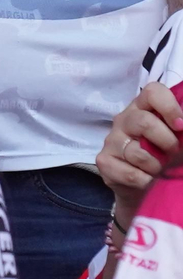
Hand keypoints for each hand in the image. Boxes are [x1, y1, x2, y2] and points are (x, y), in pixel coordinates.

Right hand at [101, 81, 182, 197]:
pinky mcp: (104, 161)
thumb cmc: (163, 156)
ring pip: (138, 152)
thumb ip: (182, 131)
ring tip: (158, 170)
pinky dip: (145, 181)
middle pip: (143, 121)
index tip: (181, 126)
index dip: (169, 107)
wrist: (143, 186)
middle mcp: (124, 120)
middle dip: (167, 142)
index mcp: (143, 108)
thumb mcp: (176, 140)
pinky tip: (146, 180)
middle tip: (173, 153)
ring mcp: (112, 140)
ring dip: (156, 166)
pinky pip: (131, 174)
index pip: (152, 92)